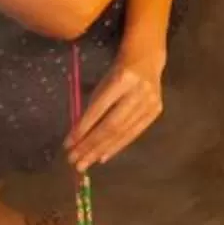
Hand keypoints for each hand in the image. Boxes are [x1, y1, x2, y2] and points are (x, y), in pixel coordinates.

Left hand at [64, 46, 164, 169]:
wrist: (147, 60)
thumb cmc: (119, 72)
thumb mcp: (104, 83)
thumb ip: (94, 106)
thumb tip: (79, 136)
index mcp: (122, 79)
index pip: (99, 109)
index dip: (83, 128)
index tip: (68, 144)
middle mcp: (138, 92)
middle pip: (112, 125)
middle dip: (90, 145)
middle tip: (74, 160)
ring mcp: (150, 103)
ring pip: (123, 132)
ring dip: (101, 150)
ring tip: (84, 163)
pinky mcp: (155, 111)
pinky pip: (134, 134)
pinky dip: (117, 147)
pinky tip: (103, 157)